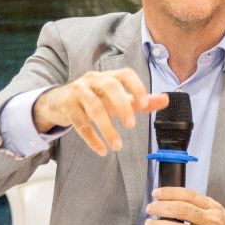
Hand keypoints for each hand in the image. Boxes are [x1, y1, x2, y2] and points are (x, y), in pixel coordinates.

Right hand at [32, 70, 168, 154]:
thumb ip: (140, 101)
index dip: (137, 87)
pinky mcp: (67, 107)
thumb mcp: (116, 99)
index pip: (125, 74)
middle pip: (110, 87)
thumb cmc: (93, 98)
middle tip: (131, 125)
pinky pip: (80, 123)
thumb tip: (166, 100)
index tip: (145, 104)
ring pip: (94, 108)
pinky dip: (92, 139)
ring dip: (107, 128)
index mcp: (108, 76)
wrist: (58, 102)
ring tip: (118, 146)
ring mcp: (78, 92)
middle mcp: (93, 80)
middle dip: (122, 105)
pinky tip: (102, 150)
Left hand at [144, 187, 224, 224]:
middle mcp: (210, 221)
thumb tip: (173, 201)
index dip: (169, 192)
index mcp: (213, 207)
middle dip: (161, 207)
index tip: (156, 194)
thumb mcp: (218, 211)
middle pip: (181, 210)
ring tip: (149, 223)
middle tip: (150, 208)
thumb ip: (200, 205)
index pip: (188, 195)